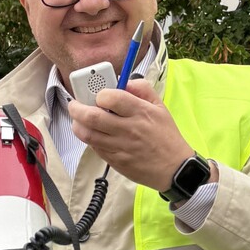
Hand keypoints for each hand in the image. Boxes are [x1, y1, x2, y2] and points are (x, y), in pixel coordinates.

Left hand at [66, 80, 198, 190]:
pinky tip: (92, 133)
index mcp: (140, 112)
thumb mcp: (160, 107)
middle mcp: (128, 129)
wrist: (174, 168)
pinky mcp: (115, 161)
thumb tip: (124, 81)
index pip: (111, 97)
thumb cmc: (166, 136)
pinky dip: (89, 139)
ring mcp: (120, 147)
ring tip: (78, 119)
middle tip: (75, 105)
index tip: (99, 95)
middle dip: (77, 108)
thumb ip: (142, 89)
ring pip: (88, 134)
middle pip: (92, 116)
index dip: (99, 94)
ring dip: (78, 124)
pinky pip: (94, 148)